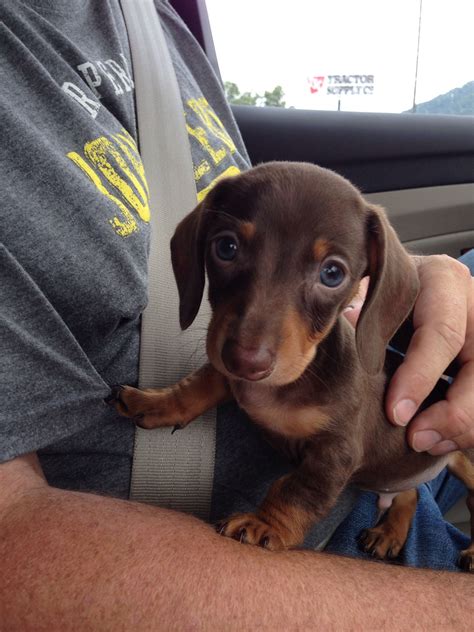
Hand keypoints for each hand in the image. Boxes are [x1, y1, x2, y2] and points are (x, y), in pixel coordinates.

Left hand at [344, 255, 473, 454]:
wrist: (407, 291)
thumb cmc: (382, 294)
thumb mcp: (372, 293)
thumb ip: (361, 310)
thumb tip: (347, 328)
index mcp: (442, 279)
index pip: (442, 334)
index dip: (419, 378)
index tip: (395, 414)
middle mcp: (473, 301)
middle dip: (450, 414)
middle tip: (415, 439)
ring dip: (461, 426)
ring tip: (425, 442)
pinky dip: (465, 427)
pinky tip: (439, 438)